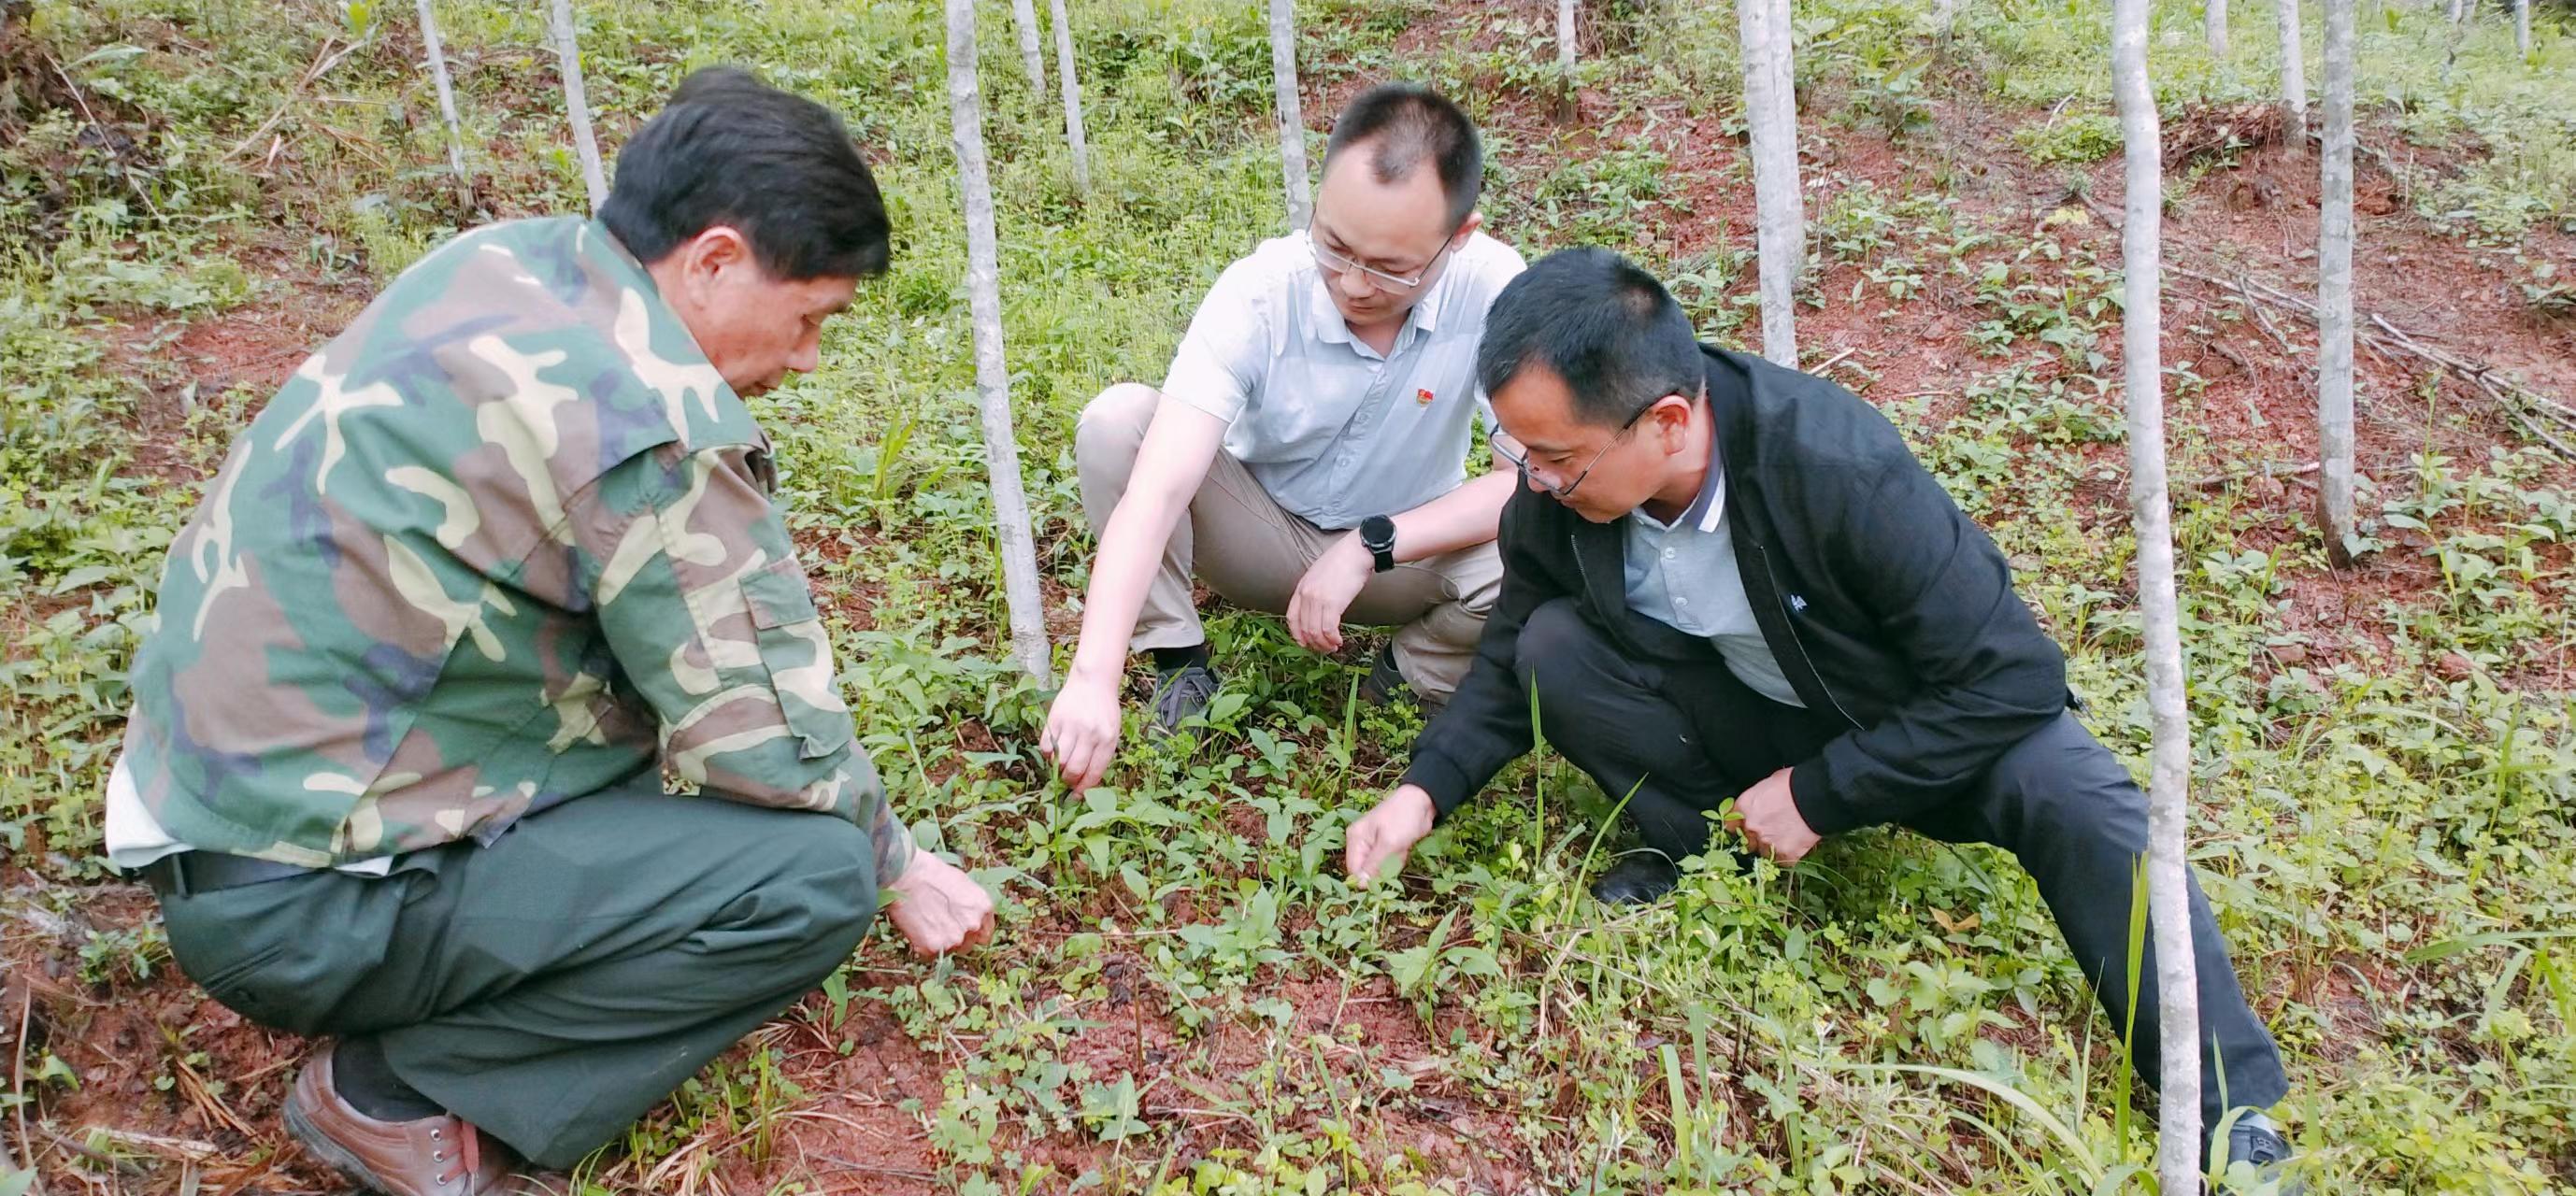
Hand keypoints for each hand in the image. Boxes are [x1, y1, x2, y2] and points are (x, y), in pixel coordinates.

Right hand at [885, 853, 996, 957]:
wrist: (905, 874)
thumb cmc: (930, 873)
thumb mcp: (962, 884)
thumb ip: (970, 907)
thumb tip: (968, 920)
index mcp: (983, 907)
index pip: (984, 935)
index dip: (971, 934)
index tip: (960, 931)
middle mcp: (973, 925)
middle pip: (967, 945)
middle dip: (955, 939)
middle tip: (938, 925)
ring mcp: (954, 938)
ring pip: (949, 951)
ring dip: (940, 943)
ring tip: (926, 923)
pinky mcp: (933, 947)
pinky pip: (930, 955)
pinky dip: (922, 946)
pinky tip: (916, 929)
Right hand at [1039, 672, 1122, 791]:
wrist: (1093, 681)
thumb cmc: (1104, 711)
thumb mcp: (1112, 732)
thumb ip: (1101, 755)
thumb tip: (1086, 782)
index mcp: (1107, 739)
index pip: (1093, 773)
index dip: (1083, 789)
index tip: (1077, 797)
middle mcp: (1089, 734)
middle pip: (1073, 769)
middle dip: (1069, 781)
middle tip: (1067, 782)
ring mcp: (1071, 726)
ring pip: (1058, 760)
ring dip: (1057, 769)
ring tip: (1060, 766)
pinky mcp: (1055, 719)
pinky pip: (1046, 746)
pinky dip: (1048, 754)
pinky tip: (1054, 752)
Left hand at [1288, 534, 1374, 654]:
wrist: (1357, 551)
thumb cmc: (1344, 561)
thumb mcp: (1320, 574)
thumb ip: (1315, 590)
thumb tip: (1319, 608)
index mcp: (1301, 587)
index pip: (1291, 617)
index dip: (1297, 634)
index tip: (1305, 642)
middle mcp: (1306, 594)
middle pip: (1303, 628)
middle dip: (1313, 643)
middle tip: (1324, 649)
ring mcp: (1318, 599)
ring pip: (1315, 632)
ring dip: (1324, 644)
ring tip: (1334, 647)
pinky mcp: (1332, 603)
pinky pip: (1328, 629)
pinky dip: (1332, 639)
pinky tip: (1339, 641)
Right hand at [1344, 784, 1436, 884]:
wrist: (1422, 802)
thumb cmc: (1403, 817)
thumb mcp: (1389, 843)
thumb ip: (1374, 865)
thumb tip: (1359, 885)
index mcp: (1356, 839)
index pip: (1354, 869)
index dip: (1367, 878)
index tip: (1385, 877)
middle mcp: (1362, 843)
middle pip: (1367, 870)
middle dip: (1384, 868)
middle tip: (1396, 852)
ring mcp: (1374, 846)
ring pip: (1381, 868)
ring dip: (1394, 862)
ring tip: (1402, 846)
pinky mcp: (1387, 848)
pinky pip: (1390, 863)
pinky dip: (1399, 858)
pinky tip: (1405, 847)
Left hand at [1725, 767, 1819, 863]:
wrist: (1816, 796)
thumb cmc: (1793, 784)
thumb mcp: (1768, 783)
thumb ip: (1757, 799)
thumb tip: (1760, 804)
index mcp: (1744, 808)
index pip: (1730, 824)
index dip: (1738, 826)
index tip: (1744, 827)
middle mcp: (1752, 828)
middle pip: (1748, 841)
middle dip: (1757, 838)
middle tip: (1772, 830)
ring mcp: (1768, 843)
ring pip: (1764, 853)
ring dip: (1772, 848)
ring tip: (1786, 837)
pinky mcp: (1786, 854)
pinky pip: (1783, 861)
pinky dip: (1788, 856)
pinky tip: (1796, 846)